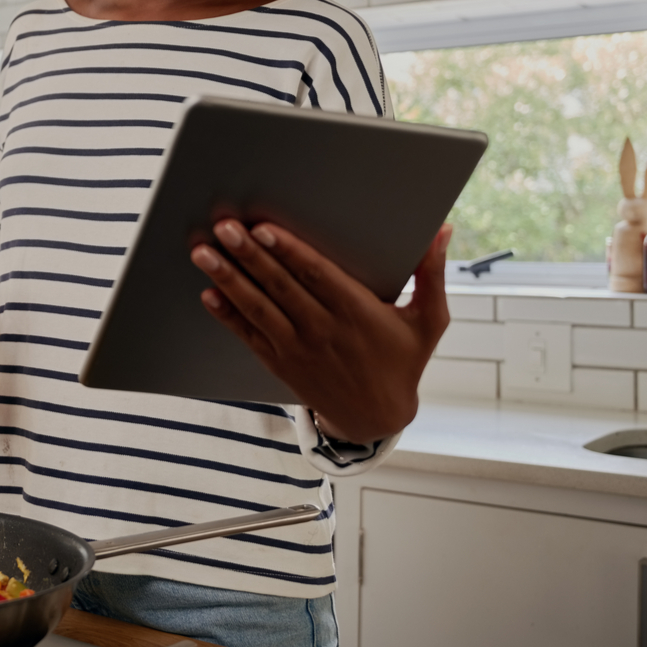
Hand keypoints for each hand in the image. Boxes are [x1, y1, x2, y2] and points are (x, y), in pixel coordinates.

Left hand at [191, 221, 451, 443]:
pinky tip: (208, 294)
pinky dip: (227, 315)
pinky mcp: (280, 363)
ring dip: (228, 279)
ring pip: (258, 308)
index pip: (317, 276)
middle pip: (280, 287)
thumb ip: (431, 274)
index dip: (288, 251)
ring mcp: (298, 348)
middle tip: (223, 228)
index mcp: (358, 313)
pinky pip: (249, 335)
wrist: (376, 418)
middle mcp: (323, 330)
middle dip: (249, 256)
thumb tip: (442, 231)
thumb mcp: (429, 320)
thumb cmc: (404, 361)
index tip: (264, 228)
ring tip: (204, 253)